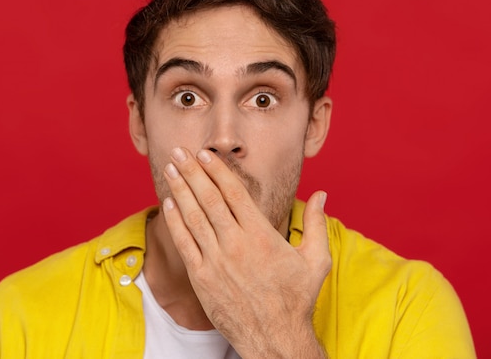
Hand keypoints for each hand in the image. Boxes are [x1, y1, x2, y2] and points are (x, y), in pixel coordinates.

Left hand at [162, 147, 330, 357]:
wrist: (275, 338)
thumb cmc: (297, 299)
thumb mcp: (316, 260)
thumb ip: (316, 223)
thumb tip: (322, 194)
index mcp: (262, 236)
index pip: (234, 193)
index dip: (217, 170)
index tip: (204, 154)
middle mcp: (236, 244)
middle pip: (209, 199)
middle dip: (191, 171)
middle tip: (179, 151)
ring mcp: (216, 261)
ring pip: (193, 217)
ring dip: (179, 190)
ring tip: (169, 168)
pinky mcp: (202, 279)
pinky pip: (184, 244)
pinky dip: (175, 222)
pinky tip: (168, 203)